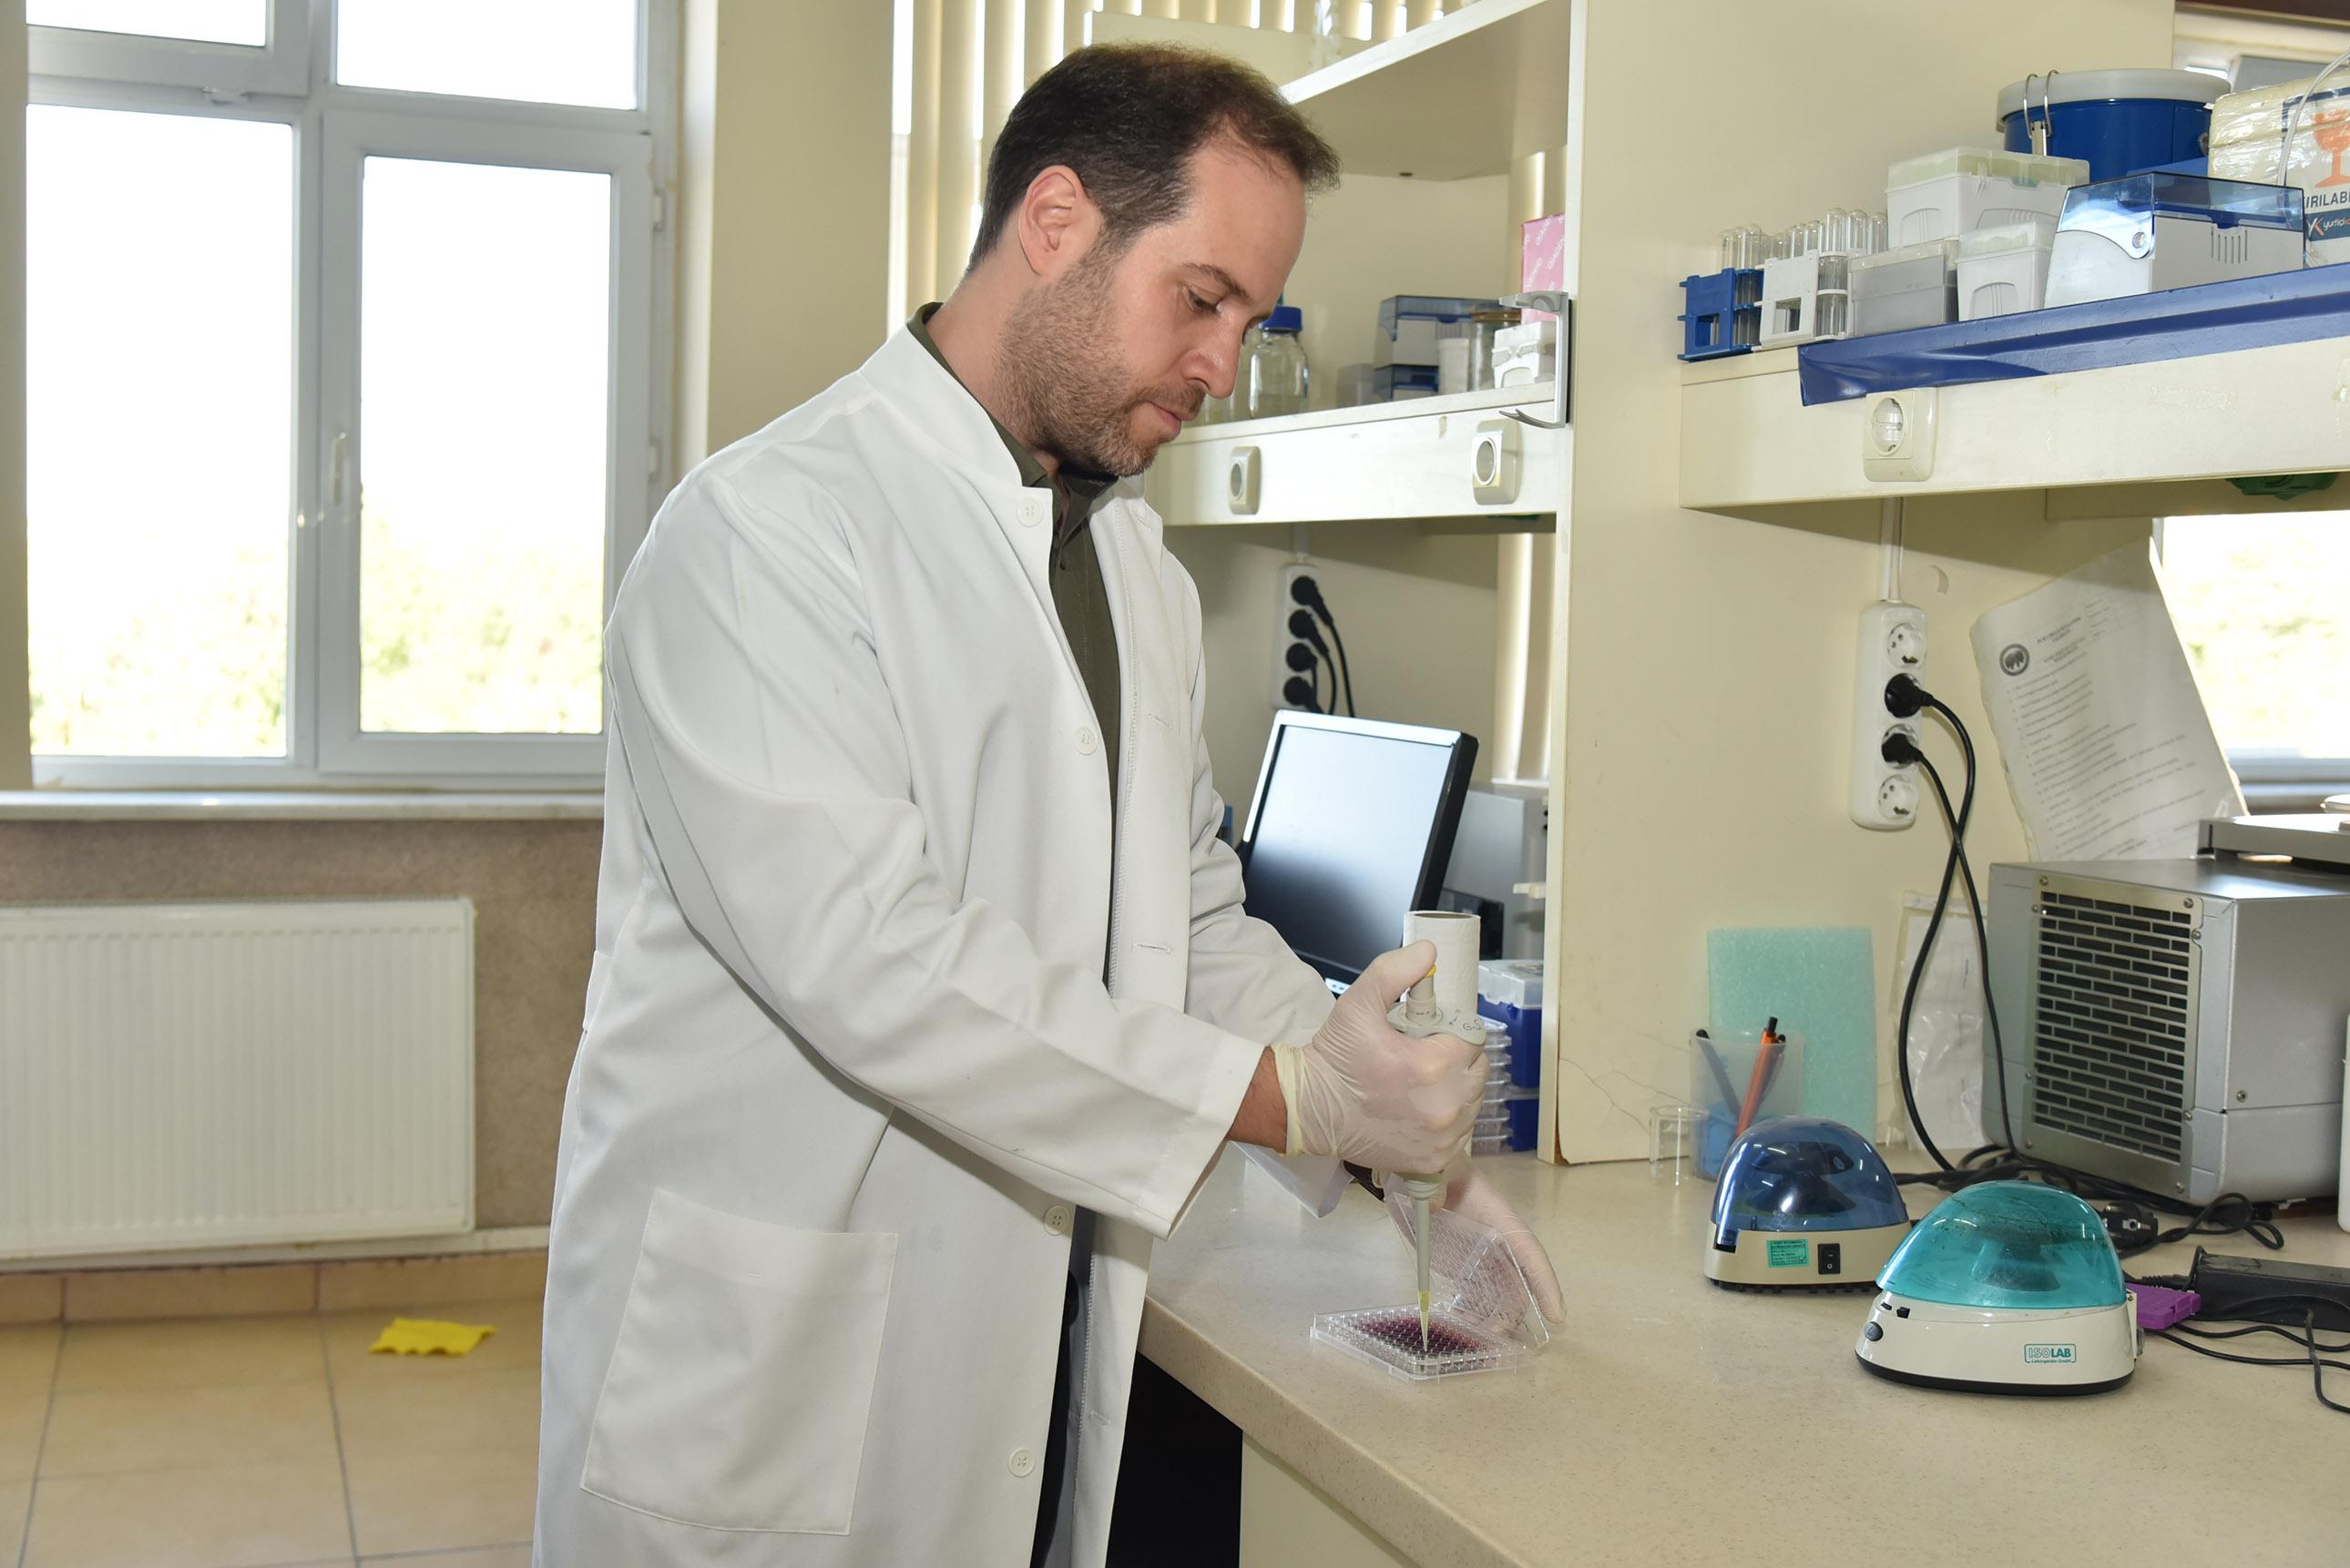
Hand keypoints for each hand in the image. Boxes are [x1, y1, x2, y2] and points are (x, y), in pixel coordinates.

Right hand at [1268, 942, 1486, 1176]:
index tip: (1428, 1036)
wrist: (1310, 1109)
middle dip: (1457, 1060)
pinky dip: (1448, 1121)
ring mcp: (1441, 1136)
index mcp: (1434, 1065)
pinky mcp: (1433, 1159)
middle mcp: (1445, 1105)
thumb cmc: (1336, 1057)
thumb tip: (1429, 951)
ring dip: (1455, 1090)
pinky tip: (1420, 1110)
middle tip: (1423, 1056)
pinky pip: (1460, 1132)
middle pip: (1477, 1071)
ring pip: (1472, 1103)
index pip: (1472, 1039)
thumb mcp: (1358, 1003)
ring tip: (1421, 1084)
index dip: (1452, 1033)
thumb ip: (1394, 971)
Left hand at [1389, 1169, 1564, 1324]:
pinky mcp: (1462, 1265)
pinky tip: (1458, 1328)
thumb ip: (1437, 1184)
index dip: (1545, 1284)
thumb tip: (1434, 1206)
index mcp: (1499, 1218)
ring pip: (1496, 1297)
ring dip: (1489, 1321)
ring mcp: (1480, 1257)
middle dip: (1508, 1316)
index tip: (1556, 1315)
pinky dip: (1470, 1314)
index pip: (1529, 1253)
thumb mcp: (1439, 1168)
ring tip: (1472, 1342)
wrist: (1420, 1173)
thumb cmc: (1437, 1167)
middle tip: (1491, 1341)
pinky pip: (1474, 1296)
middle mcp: (1496, 1243)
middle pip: (1514, 1286)